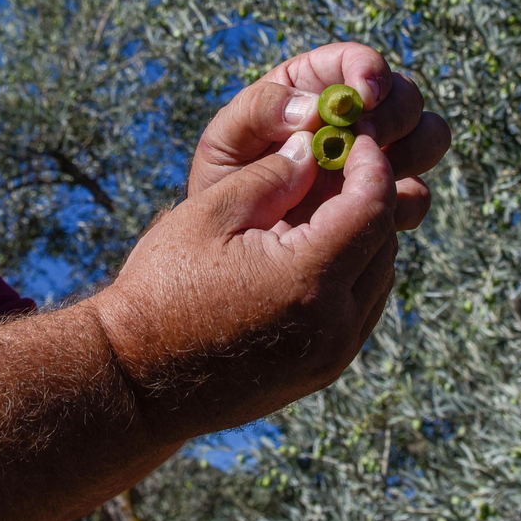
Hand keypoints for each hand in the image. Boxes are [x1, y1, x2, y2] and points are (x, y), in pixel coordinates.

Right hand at [94, 126, 397, 442]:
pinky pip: (361, 310)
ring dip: (365, 238)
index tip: (353, 139)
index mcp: (306, 279)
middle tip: (341, 166)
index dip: (371, 166)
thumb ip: (270, 178)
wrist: (136, 381)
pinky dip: (352, 275)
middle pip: (384, 243)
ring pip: (380, 279)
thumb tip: (312, 149)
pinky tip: (316, 251)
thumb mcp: (208, 216)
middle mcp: (332, 324)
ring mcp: (332, 355)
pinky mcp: (323, 371)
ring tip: (326, 206)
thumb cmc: (160, 291)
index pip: (373, 207)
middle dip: (370, 197)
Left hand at [188, 43, 449, 230]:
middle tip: (368, 139)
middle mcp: (355, 118)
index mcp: (315, 87)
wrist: (230, 248)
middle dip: (394, 115)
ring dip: (413, 150)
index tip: (363, 97)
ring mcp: (376, 159)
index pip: (358, 63)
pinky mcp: (385, 202)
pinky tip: (374, 213)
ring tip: (375, 172)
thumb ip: (259, 113)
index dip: (370, 71)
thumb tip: (313, 108)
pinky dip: (403, 200)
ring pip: (428, 137)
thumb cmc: (223, 183)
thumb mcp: (225, 142)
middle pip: (406, 96)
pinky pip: (415, 195)